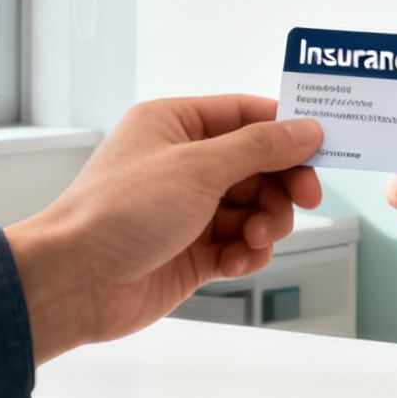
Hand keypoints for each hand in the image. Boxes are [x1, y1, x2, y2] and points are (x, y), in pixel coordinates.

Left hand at [4, 95, 323, 363]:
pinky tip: (235, 261)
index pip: (246, 115)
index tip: (322, 147)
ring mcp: (188, 209)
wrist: (75, 282)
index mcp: (174, 125)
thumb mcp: (198, 167)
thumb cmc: (116, 212)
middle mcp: (182, 163)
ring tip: (252, 239)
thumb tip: (305, 129)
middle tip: (303, 200)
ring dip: (265, 224)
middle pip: (258, 165)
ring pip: (254, 208)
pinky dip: (247, 253)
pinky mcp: (191, 251)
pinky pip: (239, 244)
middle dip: (281, 185)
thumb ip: (259, 147)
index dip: (287, 130)